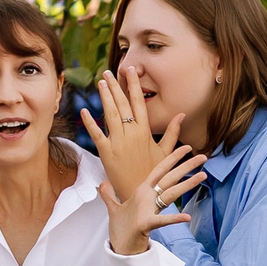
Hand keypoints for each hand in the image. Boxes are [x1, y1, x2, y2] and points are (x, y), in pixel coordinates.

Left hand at [79, 64, 182, 199]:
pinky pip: (96, 134)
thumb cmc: (156, 173)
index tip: (130, 71)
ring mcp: (118, 142)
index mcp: (145, 131)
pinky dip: (90, 122)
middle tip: (109, 72)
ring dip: (104, 98)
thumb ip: (173, 132)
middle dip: (115, 86)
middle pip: (122, 104)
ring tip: (101, 83)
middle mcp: (131, 134)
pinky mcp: (106, 152)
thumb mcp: (166, 151)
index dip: (134, 85)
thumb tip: (181, 115)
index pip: (139, 102)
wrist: (145, 194)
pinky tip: (85, 110)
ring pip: (110, 115)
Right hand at [100, 139, 207, 254]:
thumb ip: (110, 195)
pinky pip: (162, 221)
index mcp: (141, 192)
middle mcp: (145, 197)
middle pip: (169, 178)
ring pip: (170, 194)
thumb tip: (104, 183)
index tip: (187, 147)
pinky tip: (187, 217)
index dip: (172, 158)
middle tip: (203, 156)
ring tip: (204, 175)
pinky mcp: (145, 224)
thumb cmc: (121, 229)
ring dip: (187, 184)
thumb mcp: (115, 208)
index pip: (159, 170)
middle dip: (186, 166)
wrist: (119, 248)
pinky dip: (174, 219)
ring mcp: (146, 210)